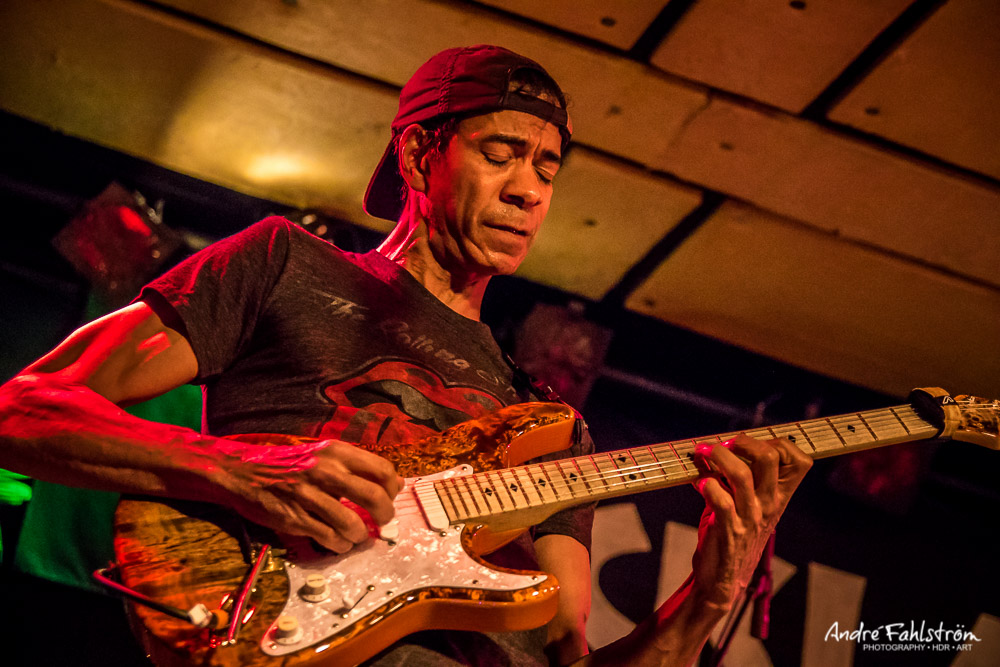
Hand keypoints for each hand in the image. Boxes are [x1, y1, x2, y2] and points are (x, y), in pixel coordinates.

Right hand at [212, 437, 402, 552]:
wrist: (242, 472)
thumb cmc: (289, 463)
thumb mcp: (324, 455)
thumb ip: (358, 467)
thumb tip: (396, 481)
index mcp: (336, 452)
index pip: (381, 470)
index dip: (392, 488)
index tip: (390, 497)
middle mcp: (325, 472)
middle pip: (374, 497)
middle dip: (385, 515)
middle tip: (383, 522)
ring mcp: (309, 497)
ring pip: (352, 524)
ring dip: (361, 535)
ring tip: (359, 536)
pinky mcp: (294, 519)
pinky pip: (329, 539)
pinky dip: (341, 545)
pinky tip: (340, 543)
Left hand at [689, 434, 811, 608]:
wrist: (722, 579)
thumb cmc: (731, 535)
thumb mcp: (745, 505)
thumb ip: (738, 478)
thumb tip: (716, 446)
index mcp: (779, 497)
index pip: (800, 461)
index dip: (779, 443)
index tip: (751, 443)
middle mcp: (768, 505)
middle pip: (770, 458)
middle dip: (744, 441)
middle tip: (722, 444)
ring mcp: (750, 517)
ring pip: (741, 474)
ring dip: (718, 457)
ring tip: (702, 453)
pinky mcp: (729, 529)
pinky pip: (720, 499)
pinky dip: (706, 484)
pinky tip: (698, 482)